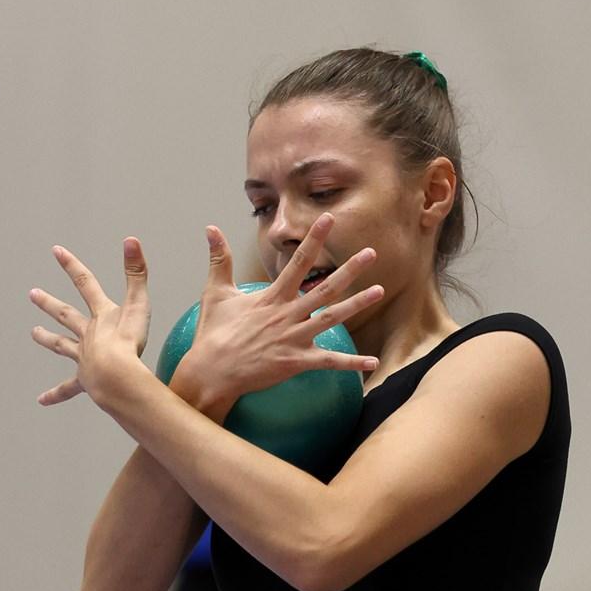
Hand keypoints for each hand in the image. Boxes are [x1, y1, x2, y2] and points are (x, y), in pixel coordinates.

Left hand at [27, 238, 154, 407]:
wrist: (116, 376)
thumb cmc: (130, 342)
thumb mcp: (138, 304)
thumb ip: (136, 272)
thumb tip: (131, 239)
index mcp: (101, 315)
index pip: (84, 283)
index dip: (71, 265)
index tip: (56, 251)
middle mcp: (87, 333)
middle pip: (65, 314)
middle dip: (49, 303)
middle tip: (32, 294)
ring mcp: (83, 357)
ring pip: (61, 346)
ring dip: (47, 339)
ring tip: (33, 334)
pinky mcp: (84, 380)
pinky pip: (67, 389)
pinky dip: (56, 394)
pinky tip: (42, 400)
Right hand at [169, 217, 383, 410]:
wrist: (211, 371)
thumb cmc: (213, 333)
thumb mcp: (215, 292)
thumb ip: (219, 259)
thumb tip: (210, 227)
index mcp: (271, 296)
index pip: (298, 261)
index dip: (314, 239)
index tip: (329, 219)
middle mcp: (287, 314)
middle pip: (325, 287)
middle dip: (350, 269)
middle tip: (371, 253)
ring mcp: (294, 338)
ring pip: (332, 318)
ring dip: (357, 304)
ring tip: (379, 291)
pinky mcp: (296, 362)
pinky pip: (329, 362)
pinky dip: (352, 363)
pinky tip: (373, 362)